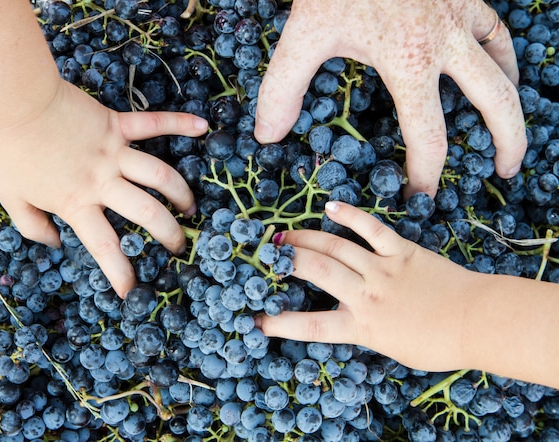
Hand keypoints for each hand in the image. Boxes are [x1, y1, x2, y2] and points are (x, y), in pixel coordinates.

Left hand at [0, 79, 207, 297]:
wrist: (17, 101)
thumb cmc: (12, 150)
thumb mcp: (11, 197)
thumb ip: (32, 226)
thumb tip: (55, 244)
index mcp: (77, 203)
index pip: (105, 245)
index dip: (120, 272)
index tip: (132, 292)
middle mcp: (102, 182)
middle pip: (147, 212)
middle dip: (170, 233)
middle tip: (179, 246)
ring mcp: (114, 153)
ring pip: (159, 175)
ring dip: (180, 193)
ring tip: (190, 207)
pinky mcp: (117, 125)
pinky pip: (153, 123)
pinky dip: (179, 123)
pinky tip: (202, 127)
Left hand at [254, 0, 525, 197]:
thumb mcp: (303, 35)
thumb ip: (283, 89)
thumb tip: (267, 137)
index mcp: (410, 62)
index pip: (429, 135)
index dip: (426, 174)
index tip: (419, 197)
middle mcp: (446, 42)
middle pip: (497, 102)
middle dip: (508, 143)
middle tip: (506, 173)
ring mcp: (462, 15)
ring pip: (505, 66)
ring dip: (512, 103)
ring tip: (510, 131)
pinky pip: (497, 32)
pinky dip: (502, 57)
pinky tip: (496, 69)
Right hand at [258, 201, 475, 371]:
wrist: (476, 322)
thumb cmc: (436, 343)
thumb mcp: (390, 346)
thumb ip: (363, 329)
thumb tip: (346, 315)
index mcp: (363, 327)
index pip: (310, 325)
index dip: (278, 323)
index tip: (255, 319)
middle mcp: (367, 295)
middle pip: (316, 270)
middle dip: (285, 260)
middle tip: (266, 253)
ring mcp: (383, 269)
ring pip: (336, 246)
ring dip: (306, 237)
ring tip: (285, 234)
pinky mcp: (401, 250)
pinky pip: (371, 228)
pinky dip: (350, 214)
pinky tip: (331, 205)